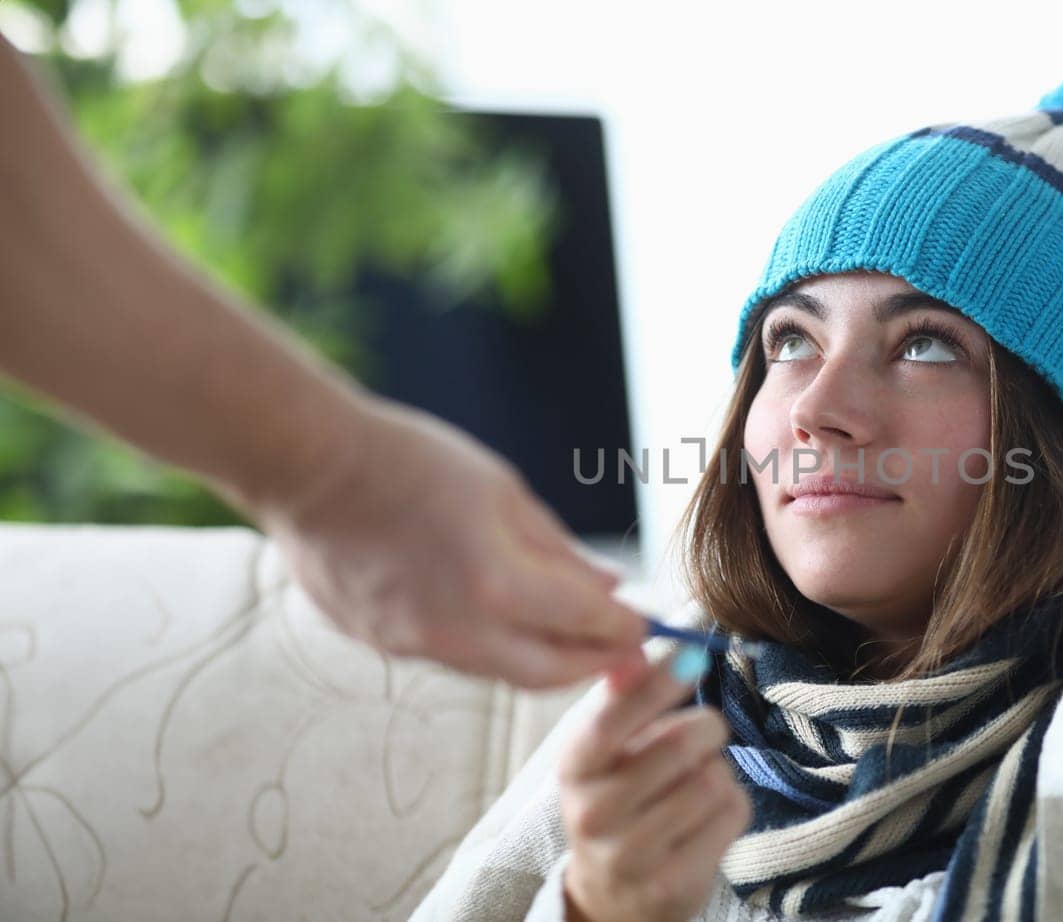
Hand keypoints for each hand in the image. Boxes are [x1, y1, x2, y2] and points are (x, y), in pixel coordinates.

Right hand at [252, 395, 645, 688]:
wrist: (306, 465)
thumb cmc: (410, 460)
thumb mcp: (503, 492)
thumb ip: (559, 551)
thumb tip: (608, 588)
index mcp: (497, 585)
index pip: (587, 625)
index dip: (626, 629)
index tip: (648, 624)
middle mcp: (458, 632)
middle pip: (549, 675)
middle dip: (592, 664)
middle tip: (619, 646)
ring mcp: (414, 647)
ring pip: (499, 672)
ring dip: (541, 657)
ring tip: (566, 628)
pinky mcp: (381, 645)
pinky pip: (453, 658)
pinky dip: (489, 644)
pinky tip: (497, 613)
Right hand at [558, 648, 751, 921]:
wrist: (614, 894)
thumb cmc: (619, 799)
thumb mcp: (607, 751)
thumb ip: (625, 699)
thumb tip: (644, 651)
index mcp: (574, 767)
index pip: (614, 718)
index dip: (658, 683)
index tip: (693, 656)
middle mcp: (592, 813)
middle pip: (679, 746)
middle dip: (707, 728)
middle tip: (706, 731)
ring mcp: (630, 854)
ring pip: (712, 780)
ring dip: (719, 770)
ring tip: (700, 781)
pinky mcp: (672, 884)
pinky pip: (732, 814)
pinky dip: (734, 804)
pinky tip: (710, 816)